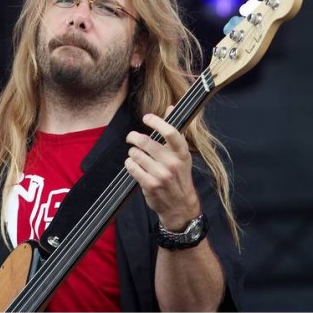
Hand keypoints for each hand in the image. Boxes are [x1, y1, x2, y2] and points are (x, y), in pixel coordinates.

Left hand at [124, 106, 200, 230]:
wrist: (180, 205)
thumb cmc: (179, 175)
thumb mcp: (180, 154)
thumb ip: (174, 130)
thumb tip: (170, 107)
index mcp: (182, 153)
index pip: (170, 132)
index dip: (156, 121)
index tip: (147, 117)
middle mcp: (172, 163)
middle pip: (146, 142)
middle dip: (134, 137)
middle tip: (131, 137)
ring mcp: (161, 175)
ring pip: (136, 154)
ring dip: (132, 152)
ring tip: (135, 154)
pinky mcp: (150, 185)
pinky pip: (132, 167)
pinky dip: (129, 163)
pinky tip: (133, 164)